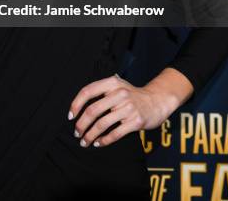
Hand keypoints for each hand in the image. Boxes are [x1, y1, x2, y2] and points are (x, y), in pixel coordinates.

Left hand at [67, 72, 182, 147]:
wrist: (157, 100)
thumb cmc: (132, 95)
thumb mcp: (117, 86)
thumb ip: (101, 92)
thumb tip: (78, 106)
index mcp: (112, 83)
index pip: (88, 91)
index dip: (76, 104)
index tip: (70, 116)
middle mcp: (120, 93)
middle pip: (93, 110)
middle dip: (81, 124)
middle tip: (76, 133)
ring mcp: (129, 108)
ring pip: (102, 124)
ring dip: (90, 135)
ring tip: (84, 141)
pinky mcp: (136, 121)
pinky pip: (115, 133)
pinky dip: (104, 140)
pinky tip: (98, 143)